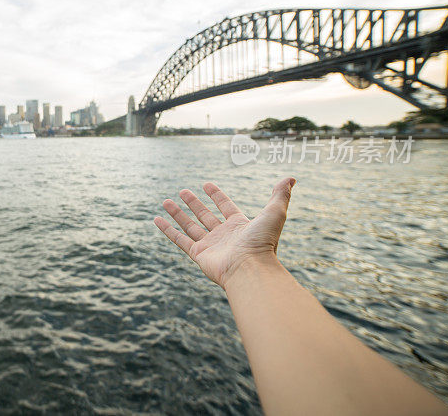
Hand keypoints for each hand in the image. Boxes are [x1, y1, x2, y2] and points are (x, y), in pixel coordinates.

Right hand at [154, 177, 294, 288]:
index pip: (225, 207)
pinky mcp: (198, 254)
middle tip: (183, 191)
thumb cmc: (263, 242)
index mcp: (240, 226)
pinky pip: (179, 239)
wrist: (250, 269)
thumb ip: (280, 195)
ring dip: (178, 213)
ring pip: (190, 226)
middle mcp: (223, 235)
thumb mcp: (274, 213)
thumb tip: (291, 178)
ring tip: (166, 201)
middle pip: (205, 216)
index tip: (206, 185)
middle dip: (194, 203)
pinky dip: (168, 229)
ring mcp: (210, 245)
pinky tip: (157, 219)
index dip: (217, 195)